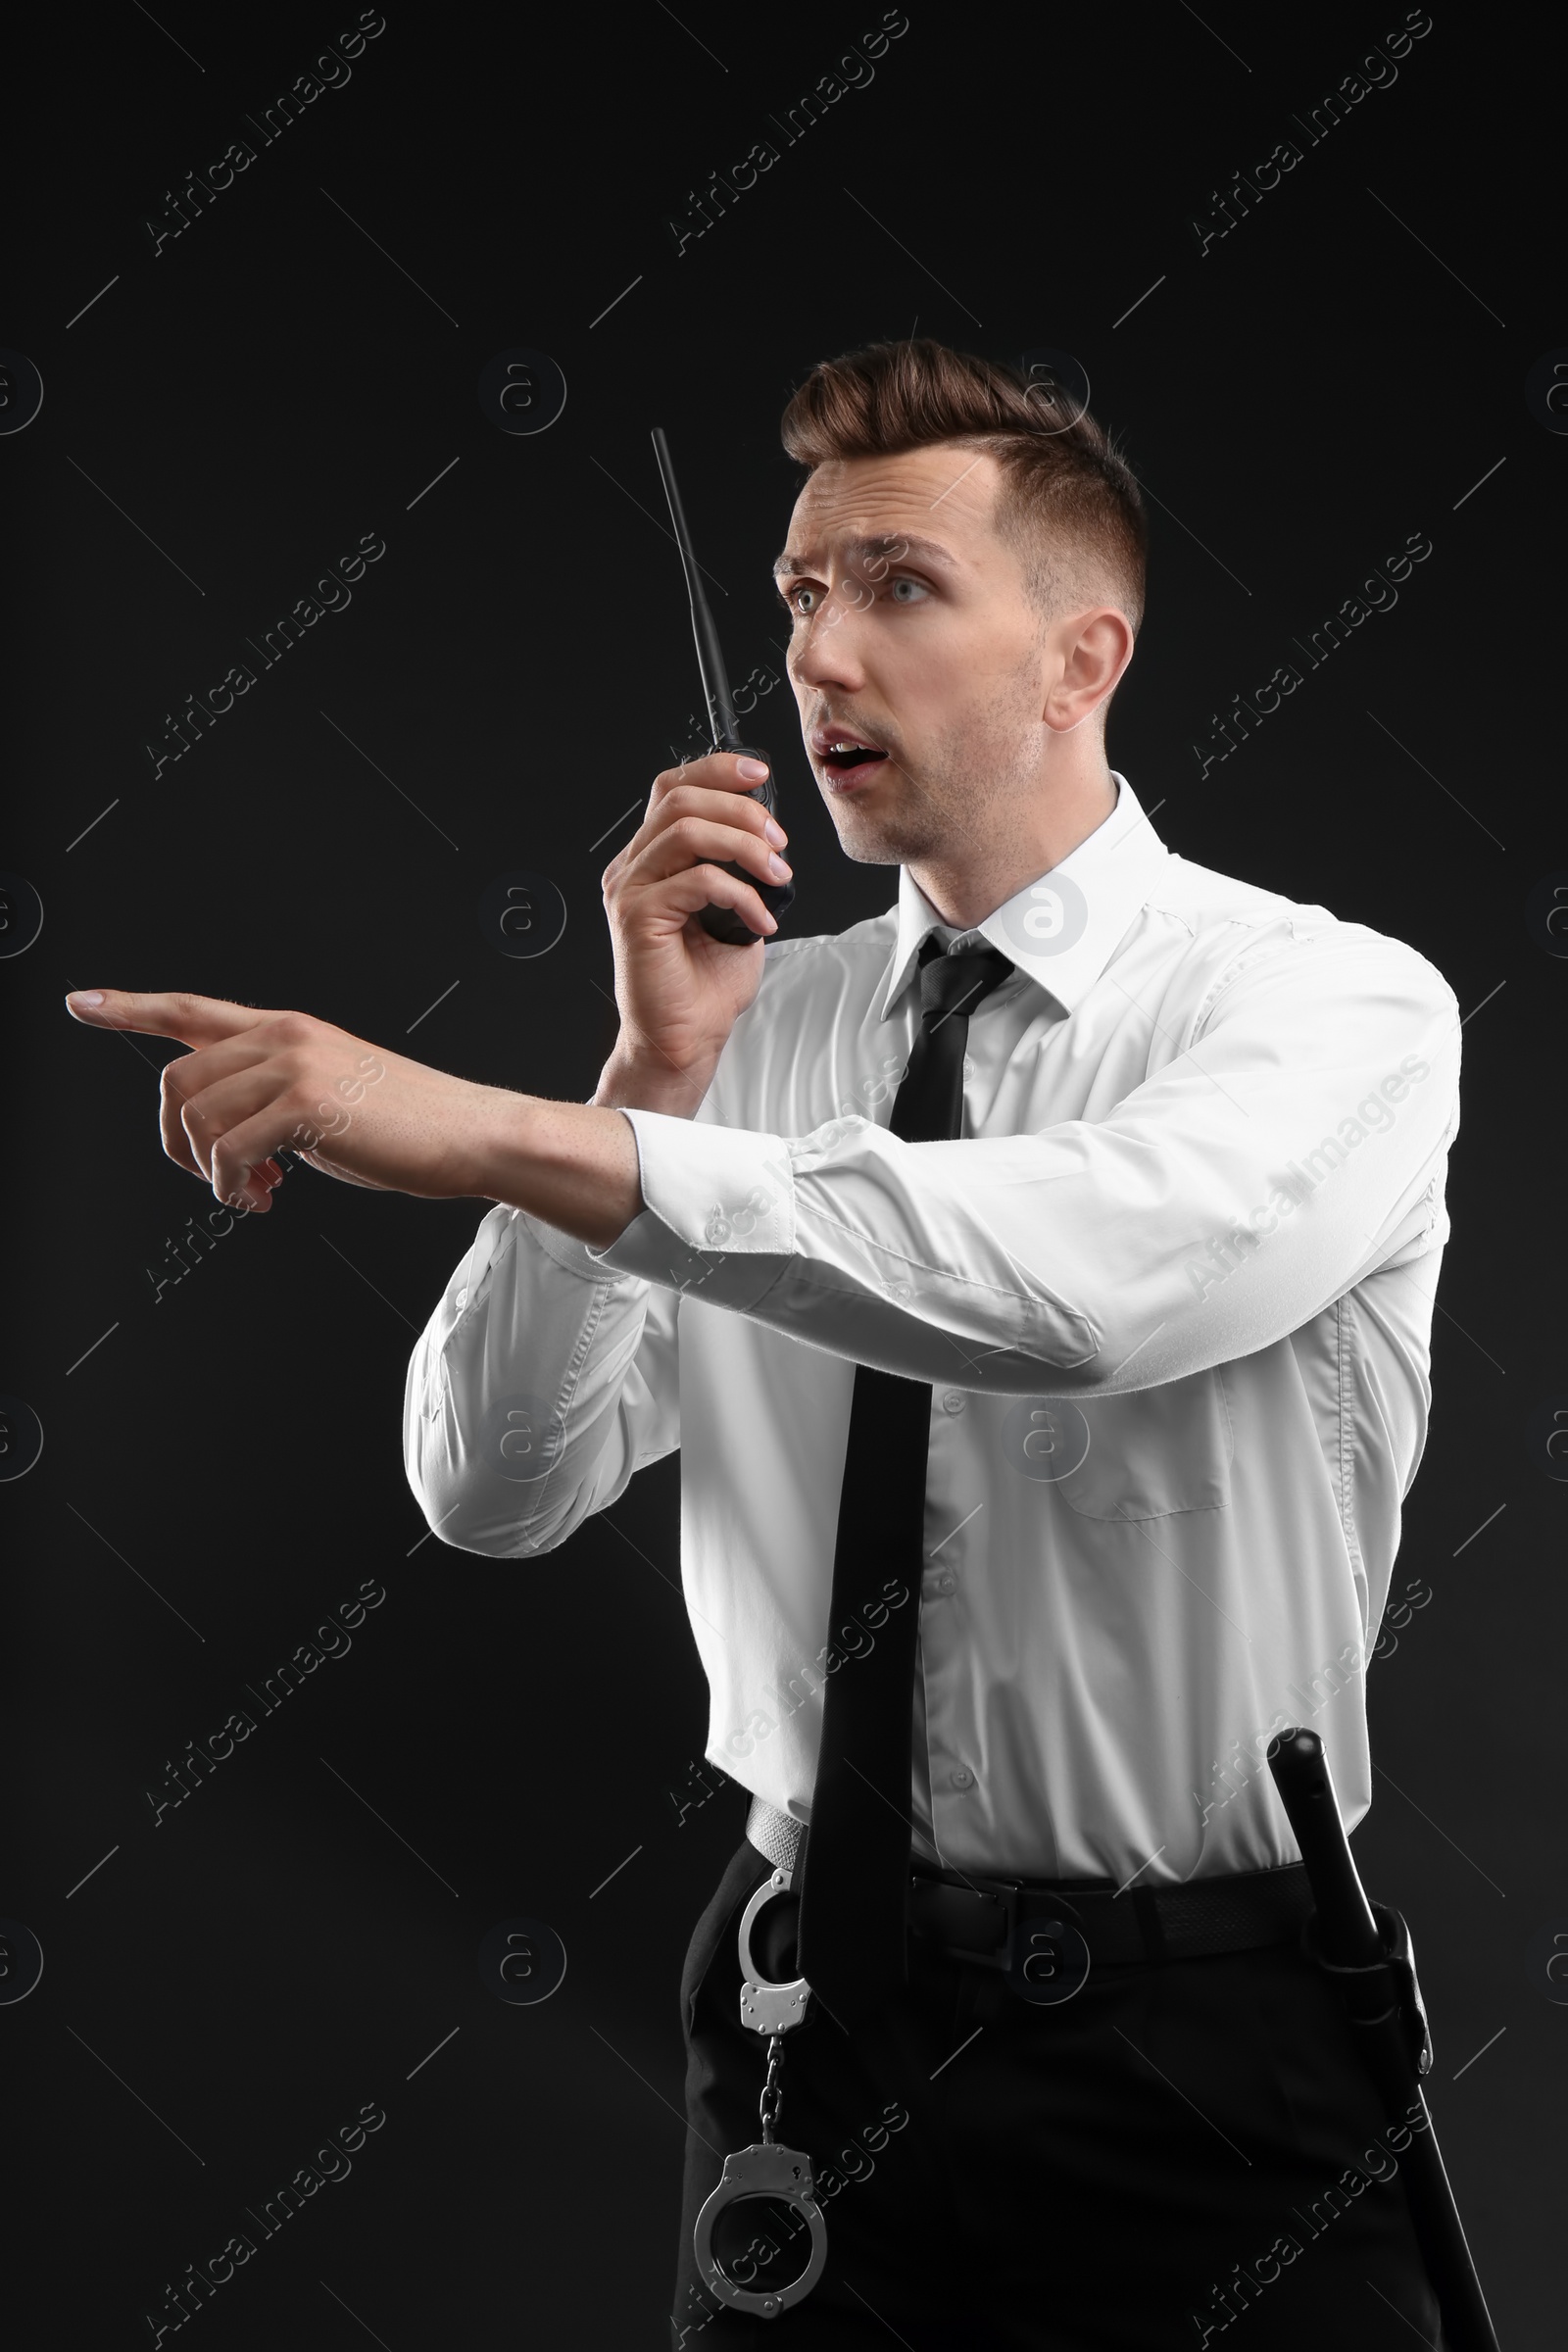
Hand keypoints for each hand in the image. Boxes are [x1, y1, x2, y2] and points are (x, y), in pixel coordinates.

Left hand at [63, 990, 506, 1211]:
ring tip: (254, 1194)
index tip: (81, 1004)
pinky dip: (233, 1188)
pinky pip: (229, 1151)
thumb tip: (228, 1139)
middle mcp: (284, 1036)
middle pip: (178, 1081)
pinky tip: (264, 1200)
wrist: (470, 1134)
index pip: (192, 1010)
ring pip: (197, 1118)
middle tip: (221, 1181)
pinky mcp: (306, 1104)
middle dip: (177, 1143)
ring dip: (210, 1172)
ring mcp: (294, 1065)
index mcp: (287, 1030)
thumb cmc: (408, 1126)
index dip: (129, 1007)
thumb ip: (272, 1097)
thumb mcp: (329, 1096)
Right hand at [597, 751, 791, 1111]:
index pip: (672, 789)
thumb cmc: (705, 986)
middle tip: (778, 841)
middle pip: (680, 800)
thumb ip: (737, 868)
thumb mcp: (732, 911)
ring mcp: (629, 891)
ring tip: (777, 875)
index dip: (716, 770)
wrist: (685, 1040)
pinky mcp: (637, 917)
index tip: (759, 775)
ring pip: (687, 832)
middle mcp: (632, 869)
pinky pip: (696, 881)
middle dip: (741, 810)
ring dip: (744, 846)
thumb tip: (768, 837)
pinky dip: (741, 894)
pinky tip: (761, 919)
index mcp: (650, 861)